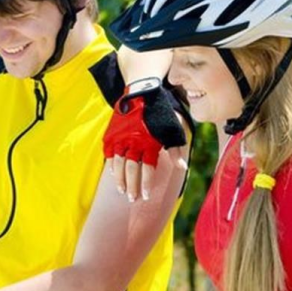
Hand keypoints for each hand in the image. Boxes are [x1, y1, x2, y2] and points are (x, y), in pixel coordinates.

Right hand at [102, 78, 187, 200]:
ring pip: (119, 164)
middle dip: (132, 186)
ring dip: (120, 179)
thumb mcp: (172, 129)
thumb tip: (181, 168)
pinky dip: (111, 164)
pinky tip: (113, 173)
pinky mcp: (112, 133)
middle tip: (132, 199)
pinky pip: (110, 153)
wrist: (141, 92)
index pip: (147, 169)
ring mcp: (120, 138)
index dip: (146, 184)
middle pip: (132, 170)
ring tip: (121, 191)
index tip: (146, 196)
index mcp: (149, 143)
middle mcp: (133, 142)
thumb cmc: (160, 112)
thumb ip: (175, 150)